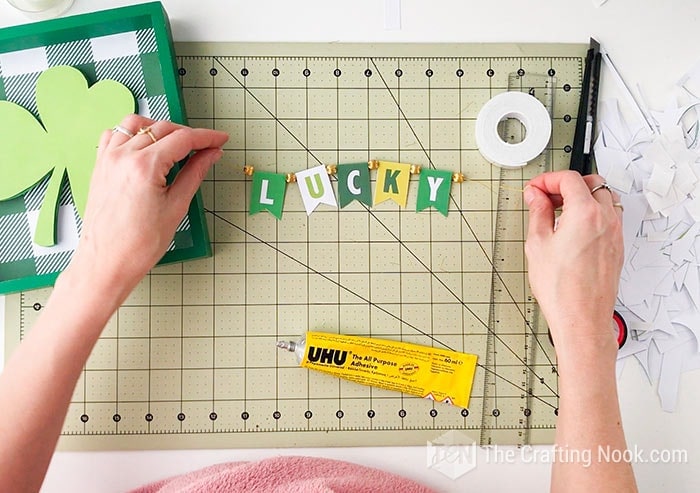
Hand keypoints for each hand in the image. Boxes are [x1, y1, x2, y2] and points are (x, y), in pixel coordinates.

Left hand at [69, 114, 227, 297]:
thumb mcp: (176, 207)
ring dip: (160, 128)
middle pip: (162, 129)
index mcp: (144, 166)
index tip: (219, 139)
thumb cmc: (138, 244)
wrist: (107, 263)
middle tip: (207, 146)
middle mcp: (123, 157)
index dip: (206, 137)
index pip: (183, 139)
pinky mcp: (100, 166)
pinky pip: (115, 135)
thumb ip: (194, 174)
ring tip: (177, 143)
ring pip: (137, 125)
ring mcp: (108, 159)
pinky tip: (146, 145)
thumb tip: (209, 155)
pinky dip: (133, 133)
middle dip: (188, 134)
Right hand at [524, 171, 622, 359]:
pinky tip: (573, 228)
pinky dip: (592, 213)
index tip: (535, 190)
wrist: (581, 318)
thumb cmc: (561, 289)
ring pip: (604, 198)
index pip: (569, 179)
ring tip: (560, 212)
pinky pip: (609, 217)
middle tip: (546, 197)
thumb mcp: (537, 244)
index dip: (547, 180)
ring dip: (583, 197)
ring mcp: (615, 233)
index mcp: (585, 213)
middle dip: (566, 185)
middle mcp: (606, 219)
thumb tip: (536, 197)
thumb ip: (538, 213)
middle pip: (591, 183)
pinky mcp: (617, 246)